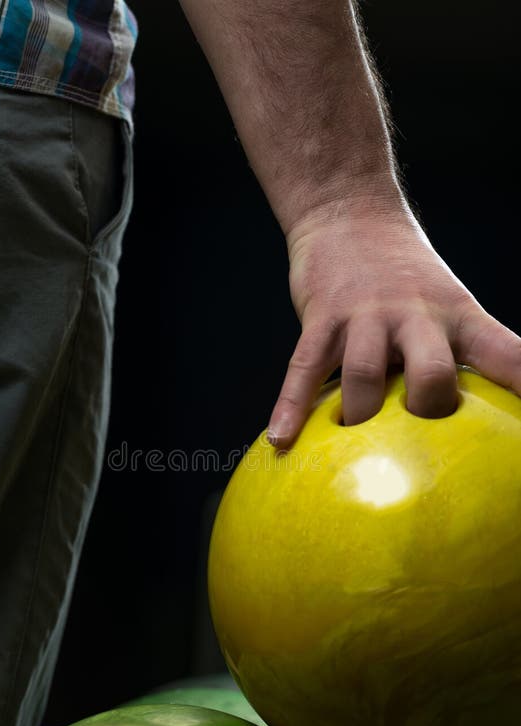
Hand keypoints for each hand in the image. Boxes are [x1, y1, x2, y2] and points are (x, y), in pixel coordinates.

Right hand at [267, 202, 520, 447]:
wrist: (350, 213)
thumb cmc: (405, 280)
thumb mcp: (446, 308)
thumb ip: (455, 360)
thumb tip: (452, 428)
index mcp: (459, 318)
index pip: (505, 355)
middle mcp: (417, 315)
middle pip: (432, 373)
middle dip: (425, 414)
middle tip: (416, 447)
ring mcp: (366, 315)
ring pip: (366, 375)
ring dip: (360, 419)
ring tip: (354, 457)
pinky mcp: (321, 317)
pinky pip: (305, 368)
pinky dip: (291, 407)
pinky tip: (282, 439)